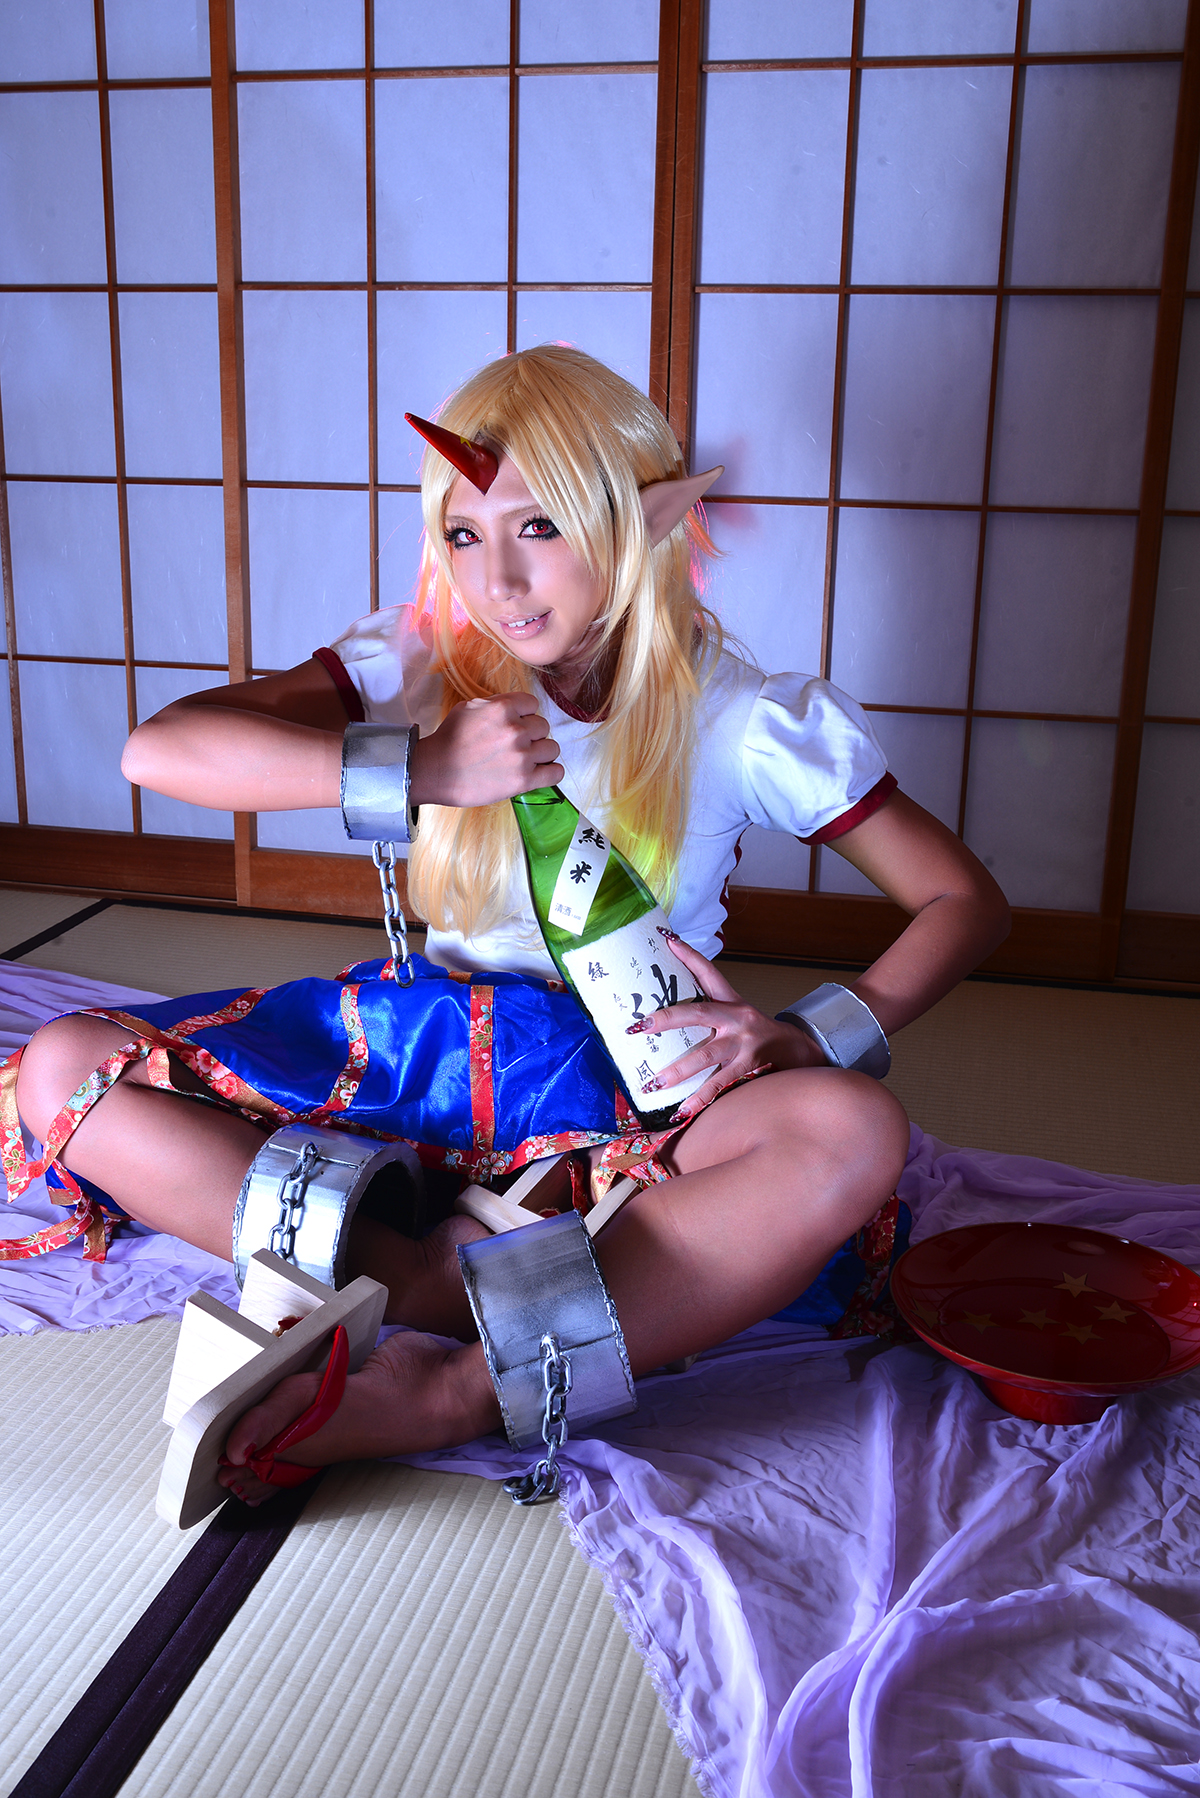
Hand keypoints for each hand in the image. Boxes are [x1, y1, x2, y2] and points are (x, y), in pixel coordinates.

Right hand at [408, 694, 564, 807]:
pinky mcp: (524, 780)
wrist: (435, 771)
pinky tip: (540, 773)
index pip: (533, 704)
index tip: (515, 725)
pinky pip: (555, 773)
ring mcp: (522, 755)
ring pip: (552, 748)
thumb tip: (515, 708)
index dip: (524, 715)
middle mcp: (516, 730)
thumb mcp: (469, 708)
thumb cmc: (448, 740)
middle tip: (515, 746)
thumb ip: (496, 705)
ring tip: (525, 760)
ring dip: (541, 754)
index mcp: (503, 708)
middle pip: (544, 727)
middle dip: (532, 735)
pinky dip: (551, 773)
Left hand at [628, 931, 825, 1122]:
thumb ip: (705, 994)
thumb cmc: (754, 1030)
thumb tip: (672, 971)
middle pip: (698, 1013)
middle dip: (666, 1020)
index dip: (689, 955)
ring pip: (705, 1056)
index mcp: (730, 1001)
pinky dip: (699, 1100)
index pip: (708, 972)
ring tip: (653, 1083)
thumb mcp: (734, 1008)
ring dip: (678, 1071)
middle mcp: (736, 1018)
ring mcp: (743, 1045)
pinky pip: (719, 1085)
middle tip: (638, 1027)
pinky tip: (681, 1112)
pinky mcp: (748, 1068)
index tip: (667, 940)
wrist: (797, 1050)